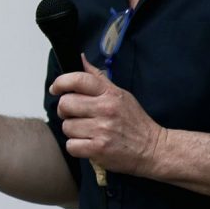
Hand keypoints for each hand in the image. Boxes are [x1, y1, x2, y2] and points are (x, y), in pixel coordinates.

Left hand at [50, 54, 165, 176]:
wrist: (153, 149)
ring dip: (72, 131)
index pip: (78, 80)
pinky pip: (71, 145)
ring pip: (67, 126)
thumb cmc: (135, 121)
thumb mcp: (120, 94)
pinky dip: (76, 146)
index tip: (56, 88)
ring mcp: (101, 130)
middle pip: (66, 104)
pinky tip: (88, 144)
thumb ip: (98, 78)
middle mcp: (105, 109)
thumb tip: (81, 59)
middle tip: (75, 115)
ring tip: (87, 131)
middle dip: (65, 110)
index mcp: (110, 94)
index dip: (61, 82)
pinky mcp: (98, 149)